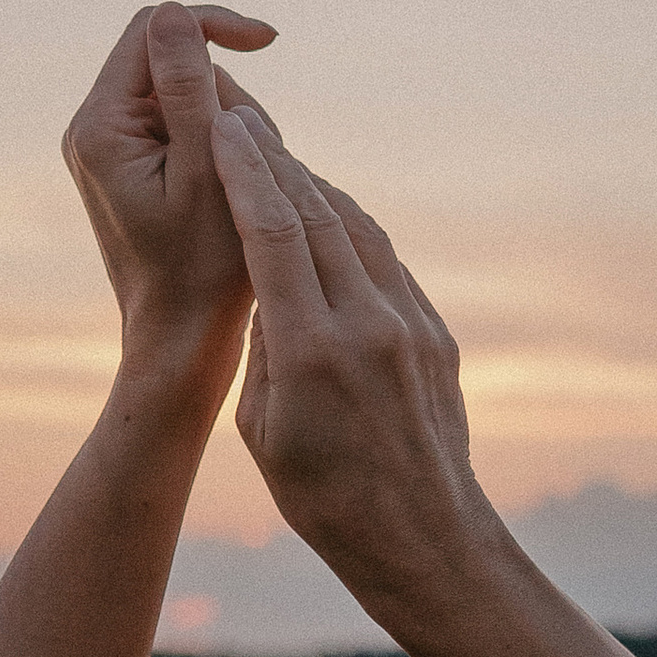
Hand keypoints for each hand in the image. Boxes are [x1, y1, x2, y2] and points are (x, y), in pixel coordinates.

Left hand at [63, 0, 278, 381]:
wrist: (182, 341)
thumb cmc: (204, 268)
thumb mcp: (208, 170)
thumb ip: (190, 88)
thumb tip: (173, 13)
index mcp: (100, 126)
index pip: (155, 30)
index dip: (213, 26)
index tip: (270, 41)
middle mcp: (91, 130)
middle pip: (171, 61)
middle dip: (225, 89)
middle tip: (259, 149)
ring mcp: (108, 149)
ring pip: (184, 93)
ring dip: (229, 120)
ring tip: (245, 183)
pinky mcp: (129, 167)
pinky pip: (182, 126)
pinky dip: (220, 143)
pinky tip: (232, 192)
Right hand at [208, 106, 493, 612]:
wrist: (422, 537)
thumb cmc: (322, 496)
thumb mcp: (263, 427)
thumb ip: (266, 345)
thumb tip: (269, 281)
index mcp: (312, 353)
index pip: (272, 234)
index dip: (245, 172)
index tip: (223, 128)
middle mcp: (367, 326)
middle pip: (316, 215)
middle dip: (275, 162)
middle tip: (241, 119)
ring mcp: (408, 326)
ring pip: (356, 230)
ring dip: (313, 189)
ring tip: (277, 159)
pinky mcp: (434, 334)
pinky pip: (385, 263)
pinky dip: (349, 232)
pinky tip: (326, 221)